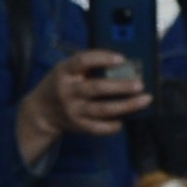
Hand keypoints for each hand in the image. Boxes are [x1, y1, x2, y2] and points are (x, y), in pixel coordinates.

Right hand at [17, 46, 146, 164]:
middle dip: (120, 86)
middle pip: (96, 88)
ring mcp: (73, 110)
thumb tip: (124, 62)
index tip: (121, 58)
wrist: (42, 111)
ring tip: (145, 100)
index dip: (102, 58)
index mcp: (64, 71)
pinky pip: (99, 128)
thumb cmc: (63, 83)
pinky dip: (113, 125)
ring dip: (126, 105)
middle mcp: (67, 91)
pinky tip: (126, 119)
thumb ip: (89, 65)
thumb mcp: (67, 69)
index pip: (82, 61)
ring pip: (102, 109)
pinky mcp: (78, 126)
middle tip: (140, 84)